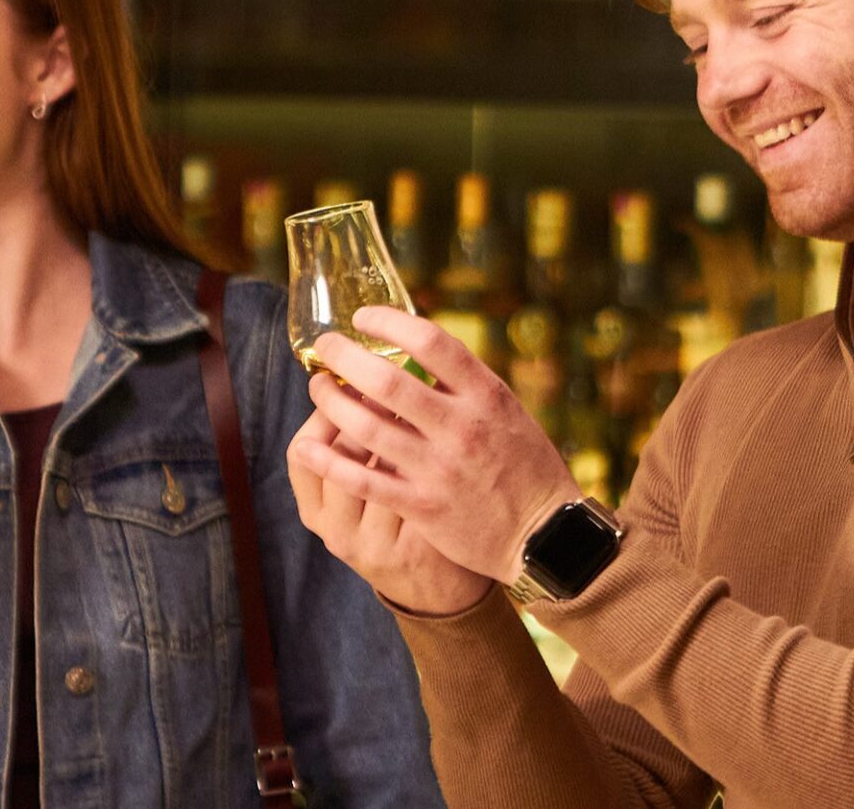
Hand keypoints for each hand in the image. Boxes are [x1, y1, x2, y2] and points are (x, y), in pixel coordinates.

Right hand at [287, 397, 492, 615]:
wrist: (437, 590)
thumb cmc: (393, 524)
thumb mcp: (355, 501)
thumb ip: (350, 451)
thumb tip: (355, 378)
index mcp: (316, 513)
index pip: (300, 453)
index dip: (321, 413)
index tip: (343, 380)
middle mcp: (338, 532)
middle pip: (336, 457)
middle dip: (360, 409)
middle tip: (381, 380)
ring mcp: (376, 544)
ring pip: (378, 471)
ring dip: (396, 428)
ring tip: (412, 401)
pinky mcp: (417, 549)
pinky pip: (417, 489)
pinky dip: (426, 456)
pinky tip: (437, 433)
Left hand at [294, 306, 579, 583]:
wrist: (545, 535)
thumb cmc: (526, 466)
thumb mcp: (509, 412)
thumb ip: (465, 385)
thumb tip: (416, 347)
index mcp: (486, 396)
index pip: (431, 342)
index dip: (390, 322)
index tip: (364, 317)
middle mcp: (461, 427)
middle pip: (388, 381)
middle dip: (346, 357)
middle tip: (327, 346)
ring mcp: (438, 468)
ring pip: (366, 427)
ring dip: (331, 402)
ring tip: (318, 387)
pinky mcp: (422, 506)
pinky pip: (363, 480)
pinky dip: (329, 460)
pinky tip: (307, 445)